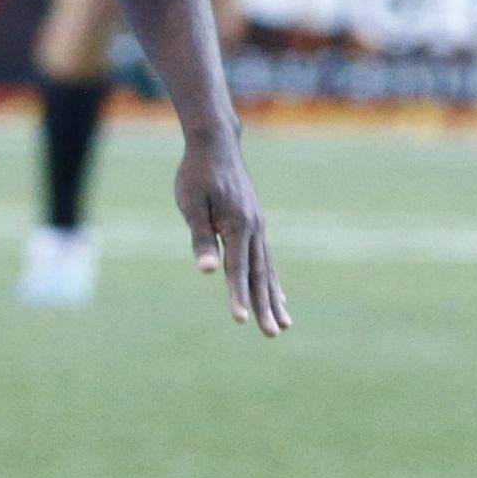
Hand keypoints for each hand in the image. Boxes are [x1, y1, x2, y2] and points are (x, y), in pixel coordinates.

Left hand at [178, 134, 290, 336]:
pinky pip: (267, 259)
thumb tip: (207, 271)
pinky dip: (273, 280)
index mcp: (237, 225)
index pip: (237, 269)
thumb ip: (201, 238)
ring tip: (285, 324)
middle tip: (273, 333)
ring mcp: (258, 227)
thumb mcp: (192, 204)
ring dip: (275, 298)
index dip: (237, 297)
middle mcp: (254, 229)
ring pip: (268, 269)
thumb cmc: (197, 174)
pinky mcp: (256, 224)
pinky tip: (278, 295)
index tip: (241, 321)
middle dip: (265, 306)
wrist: (216, 144)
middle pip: (260, 275)